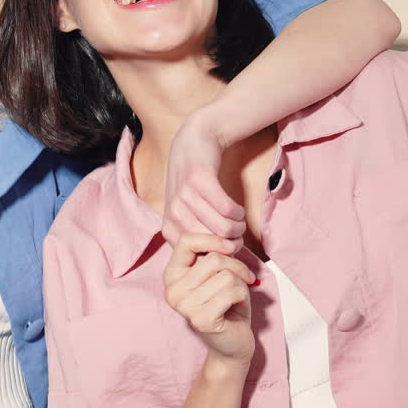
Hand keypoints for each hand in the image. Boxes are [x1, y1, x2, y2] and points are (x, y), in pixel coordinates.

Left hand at [162, 111, 245, 247]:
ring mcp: (186, 197)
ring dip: (238, 227)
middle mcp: (174, 214)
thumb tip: (217, 266)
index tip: (227, 246)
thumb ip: (197, 237)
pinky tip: (238, 208)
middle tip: (238, 233)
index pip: (198, 257)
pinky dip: (239, 212)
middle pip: (214, 245)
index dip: (218, 255)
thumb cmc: (194, 184)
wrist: (194, 142)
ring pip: (224, 229)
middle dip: (232, 243)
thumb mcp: (186, 212)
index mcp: (169, 228)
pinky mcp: (201, 182)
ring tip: (239, 220)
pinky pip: (228, 209)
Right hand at [163, 232, 256, 366]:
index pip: (186, 241)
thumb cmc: (226, 304)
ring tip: (236, 295)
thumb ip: (213, 255)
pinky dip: (242, 295)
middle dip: (236, 265)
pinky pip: (231, 292)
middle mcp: (172, 290)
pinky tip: (237, 306)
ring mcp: (184, 306)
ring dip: (240, 284)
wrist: (232, 342)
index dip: (213, 240)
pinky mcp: (200, 319)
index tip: (231, 247)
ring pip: (225, 276)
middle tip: (244, 277)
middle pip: (213, 259)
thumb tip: (228, 240)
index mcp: (172, 275)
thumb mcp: (216, 274)